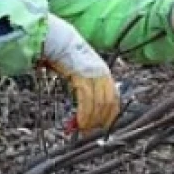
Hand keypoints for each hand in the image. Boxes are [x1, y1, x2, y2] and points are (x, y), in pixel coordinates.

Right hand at [40, 14, 119, 131]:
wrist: (58, 41)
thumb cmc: (66, 58)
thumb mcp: (81, 74)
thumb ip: (86, 89)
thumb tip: (85, 109)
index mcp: (105, 74)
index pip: (115, 100)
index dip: (111, 116)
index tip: (104, 129)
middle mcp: (103, 74)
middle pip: (109, 104)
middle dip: (100, 121)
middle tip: (90, 132)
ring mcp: (94, 75)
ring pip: (99, 104)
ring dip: (91, 121)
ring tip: (82, 129)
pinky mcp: (82, 76)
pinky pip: (86, 100)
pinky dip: (84, 114)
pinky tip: (78, 122)